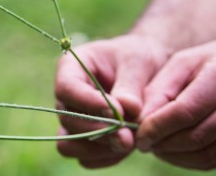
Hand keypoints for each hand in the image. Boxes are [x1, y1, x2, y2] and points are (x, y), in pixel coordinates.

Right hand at [55, 35, 167, 167]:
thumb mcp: (138, 62)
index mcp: (71, 68)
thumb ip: (131, 85)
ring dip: (99, 148)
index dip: (87, 103)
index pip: (66, 88)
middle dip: (98, 131)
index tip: (117, 111)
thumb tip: (127, 110)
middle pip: (67, 119)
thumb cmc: (139, 57)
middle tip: (128, 136)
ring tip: (129, 143)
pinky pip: (85, 158)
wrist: (149, 70)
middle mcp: (67, 96)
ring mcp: (73, 119)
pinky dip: (105, 157)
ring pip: (70, 143)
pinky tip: (126, 149)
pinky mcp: (85, 139)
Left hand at [137, 38, 215, 169]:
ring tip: (157, 146)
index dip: (158, 126)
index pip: (187, 110)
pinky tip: (176, 151)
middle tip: (144, 142)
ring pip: (208, 153)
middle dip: (164, 143)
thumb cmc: (214, 61)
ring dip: (175, 156)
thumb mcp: (184, 62)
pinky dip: (191, 161)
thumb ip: (160, 89)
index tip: (138, 133)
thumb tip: (140, 120)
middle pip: (197, 135)